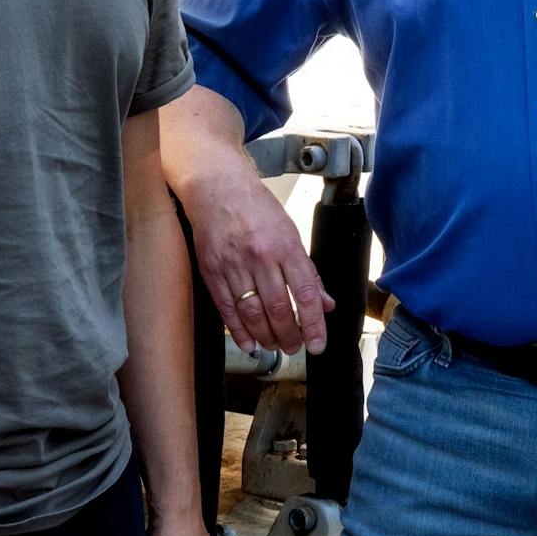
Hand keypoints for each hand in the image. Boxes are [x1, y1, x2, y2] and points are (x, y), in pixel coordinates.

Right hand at [193, 181, 333, 355]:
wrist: (218, 188)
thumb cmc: (257, 209)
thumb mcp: (291, 233)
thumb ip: (307, 271)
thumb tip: (324, 303)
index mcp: (285, 246)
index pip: (305, 293)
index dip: (313, 324)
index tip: (318, 344)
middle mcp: (260, 257)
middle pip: (278, 309)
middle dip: (289, 336)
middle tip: (295, 347)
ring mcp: (233, 265)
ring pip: (252, 313)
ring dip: (266, 337)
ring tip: (275, 345)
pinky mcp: (212, 271)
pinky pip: (227, 309)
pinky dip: (239, 331)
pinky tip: (250, 342)